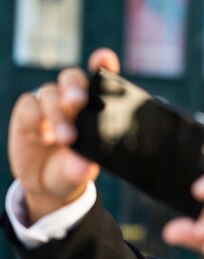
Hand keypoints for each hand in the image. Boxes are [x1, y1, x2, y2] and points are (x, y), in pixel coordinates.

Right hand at [7, 49, 118, 222]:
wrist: (48, 184)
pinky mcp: (28, 112)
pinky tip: (43, 136)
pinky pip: (29, 105)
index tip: (105, 59)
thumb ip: (81, 168)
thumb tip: (84, 167)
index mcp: (94, 108)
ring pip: (51, 93)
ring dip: (57, 114)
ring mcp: (49, 104)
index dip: (103, 65)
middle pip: (72, 78)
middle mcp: (72, 101)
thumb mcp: (80, 173)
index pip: (101, 80)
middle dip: (75, 87)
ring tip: (65, 139)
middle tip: (78, 102)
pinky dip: (36, 118)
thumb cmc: (73, 170)